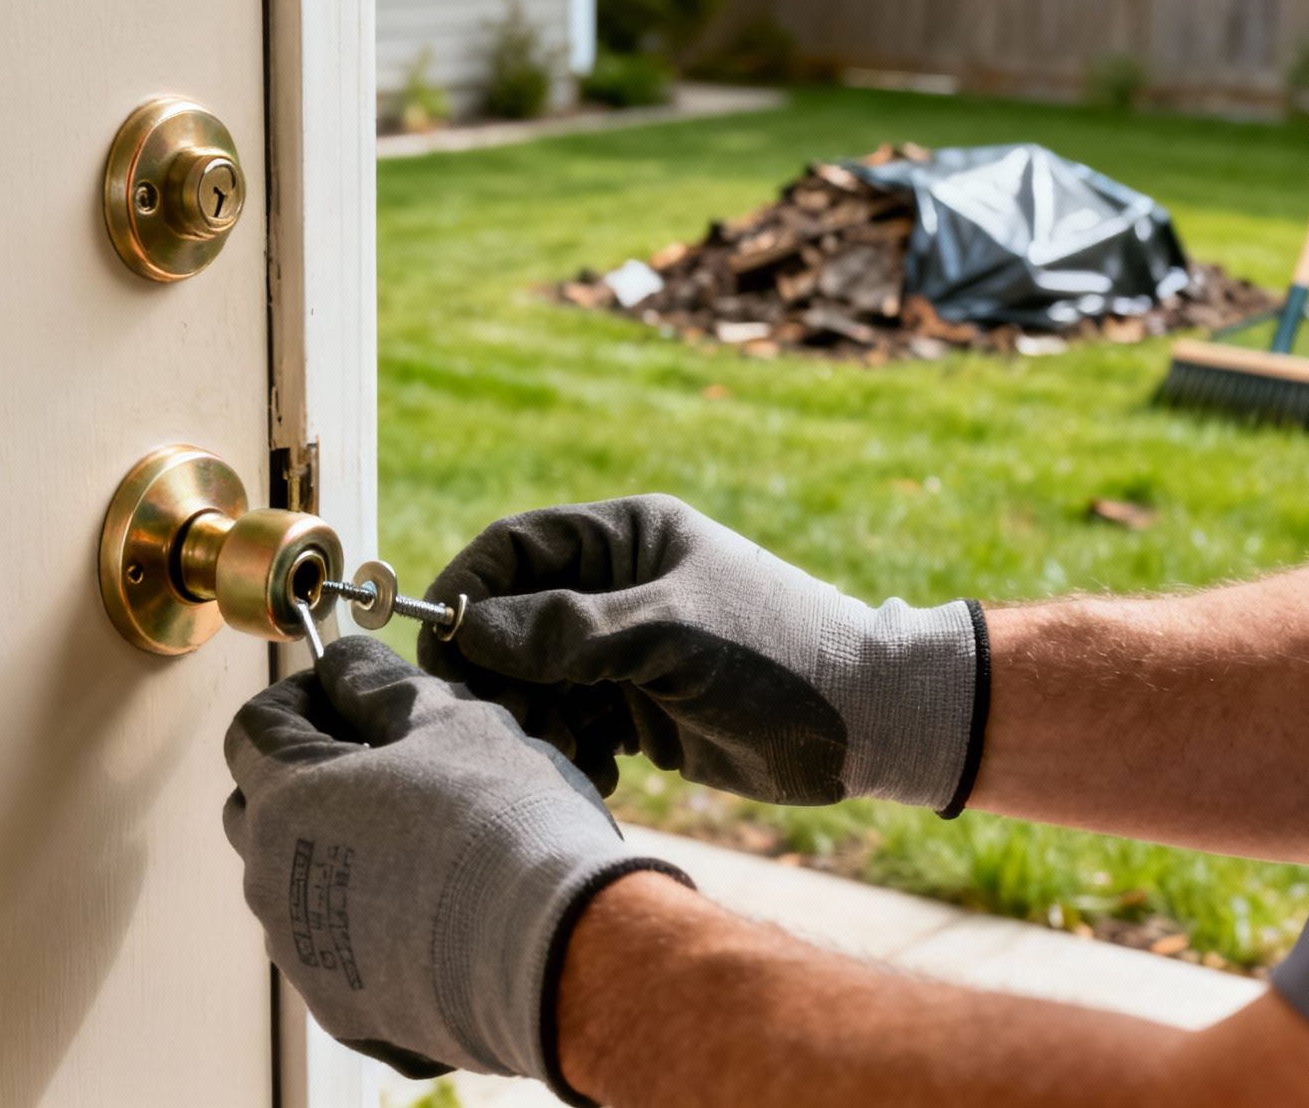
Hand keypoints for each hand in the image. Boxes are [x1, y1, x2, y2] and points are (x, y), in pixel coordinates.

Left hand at [222, 636, 688, 1092]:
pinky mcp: (346, 1010)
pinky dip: (370, 926)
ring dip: (337, 853)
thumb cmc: (501, 822)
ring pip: (296, 887)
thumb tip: (344, 663)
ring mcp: (304, 955)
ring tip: (420, 840)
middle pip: (259, 809)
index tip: (346, 691)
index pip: (255, 727)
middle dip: (305, 775)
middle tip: (382, 761)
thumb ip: (380, 685)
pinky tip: (437, 913)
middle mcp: (273, 882)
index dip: (300, 697)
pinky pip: (339, 953)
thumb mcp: (449, 721)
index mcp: (287, 799)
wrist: (555, 953)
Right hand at [419, 495, 986, 811]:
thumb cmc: (779, 656)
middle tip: (501, 720)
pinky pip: (573, 722)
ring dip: (537, 719)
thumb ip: (569, 631)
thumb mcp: (670, 634)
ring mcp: (628, 650)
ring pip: (538, 680)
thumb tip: (473, 628)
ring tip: (570, 749)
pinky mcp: (641, 707)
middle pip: (516, 621)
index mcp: (627, 538)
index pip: (515, 548)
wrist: (870, 723)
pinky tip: (605, 770)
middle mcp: (620, 587)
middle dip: (500, 672)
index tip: (438, 646)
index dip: (469, 592)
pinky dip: (573, 748)